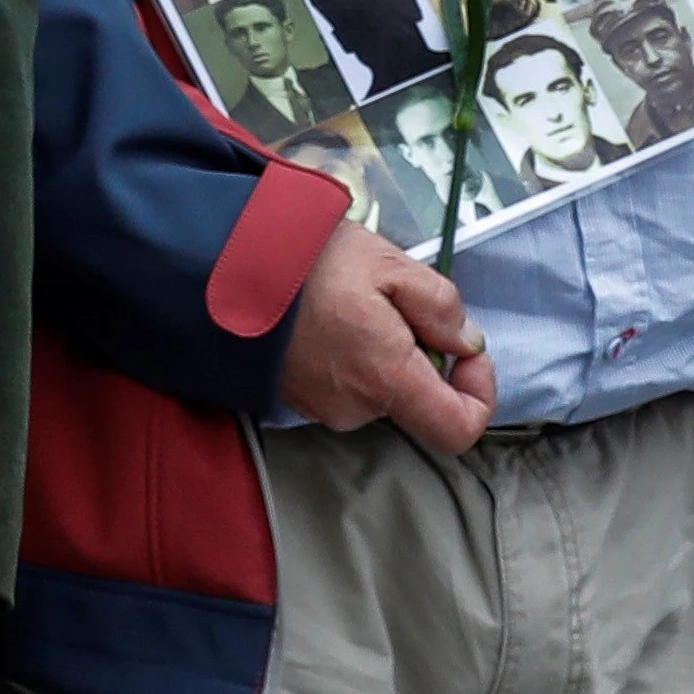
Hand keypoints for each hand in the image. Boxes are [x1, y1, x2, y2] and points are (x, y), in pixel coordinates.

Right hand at [276, 223, 494, 455]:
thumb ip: (441, 306)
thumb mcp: (388, 264)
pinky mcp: (288, 396)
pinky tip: (317, 313)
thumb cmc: (307, 263)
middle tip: (388, 297)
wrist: (213, 266)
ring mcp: (317, 406)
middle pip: (411, 397)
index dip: (479, 394)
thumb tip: (465, 340)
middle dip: (414, 352)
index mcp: (387, 381)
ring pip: (373, 387)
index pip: (458, 429)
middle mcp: (355, 408)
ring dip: (375, 350)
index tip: (465, 351)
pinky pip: (337, 383)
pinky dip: (341, 354)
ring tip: (345, 298)